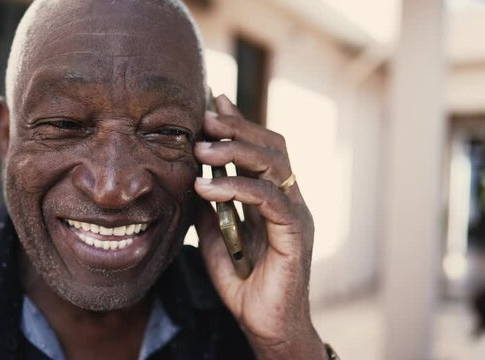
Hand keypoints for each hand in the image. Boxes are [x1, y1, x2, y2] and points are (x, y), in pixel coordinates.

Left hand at [193, 95, 325, 359]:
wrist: (264, 325)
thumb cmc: (243, 282)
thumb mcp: (216, 237)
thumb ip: (209, 207)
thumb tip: (193, 177)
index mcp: (273, 196)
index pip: (262, 148)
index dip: (240, 123)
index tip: (212, 103)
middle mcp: (289, 199)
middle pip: (272, 146)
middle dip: (238, 127)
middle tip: (205, 119)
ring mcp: (295, 214)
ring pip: (274, 165)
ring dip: (235, 151)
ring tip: (201, 149)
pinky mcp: (295, 235)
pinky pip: (270, 199)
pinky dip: (236, 187)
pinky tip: (207, 187)